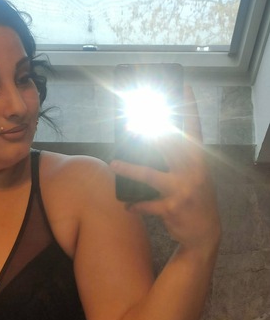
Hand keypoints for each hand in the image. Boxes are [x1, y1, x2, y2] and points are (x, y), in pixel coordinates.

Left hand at [110, 87, 220, 248]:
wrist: (204, 233)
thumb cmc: (195, 199)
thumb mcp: (194, 176)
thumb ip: (178, 160)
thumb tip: (149, 142)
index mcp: (199, 160)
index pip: (195, 128)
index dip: (190, 107)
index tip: (183, 86)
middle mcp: (193, 171)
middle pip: (168, 145)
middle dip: (149, 132)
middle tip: (131, 123)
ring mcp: (183, 189)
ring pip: (150, 174)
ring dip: (129, 169)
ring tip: (113, 164)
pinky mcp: (172, 208)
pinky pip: (146, 204)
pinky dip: (135, 205)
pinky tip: (127, 206)